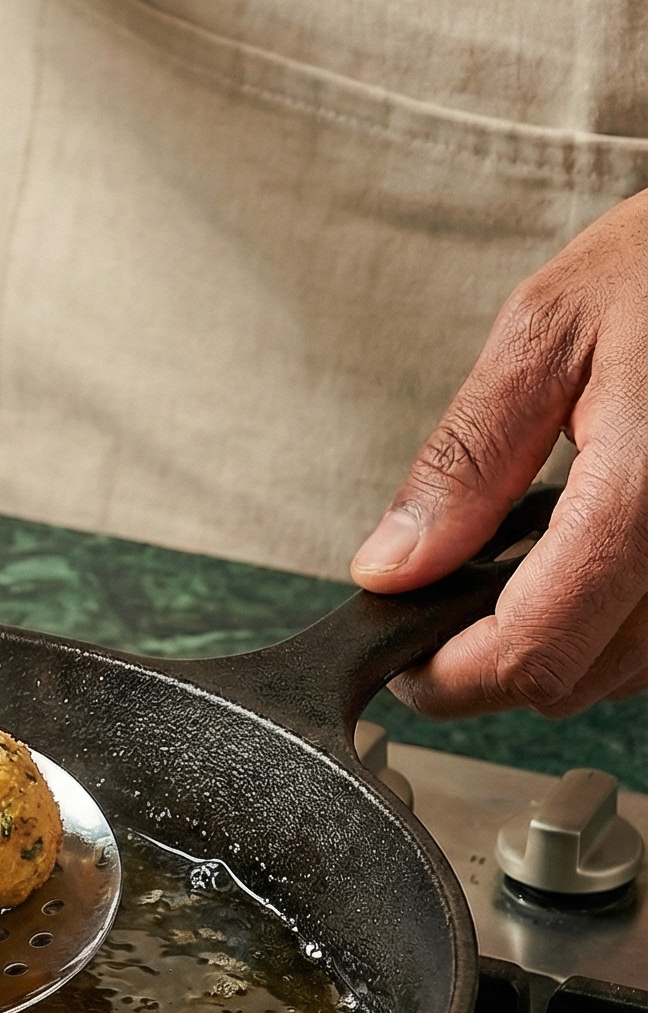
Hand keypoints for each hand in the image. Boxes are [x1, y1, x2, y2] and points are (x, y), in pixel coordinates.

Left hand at [351, 193, 647, 715]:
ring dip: (555, 636)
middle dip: (493, 654)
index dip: (449, 677)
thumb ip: (466, 461)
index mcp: (646, 493)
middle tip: (444, 591)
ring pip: (622, 671)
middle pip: (574, 679)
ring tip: (521, 552)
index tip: (401, 657)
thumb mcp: (546, 333)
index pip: (535, 651)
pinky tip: (584, 548)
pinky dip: (608, 613)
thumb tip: (391, 567)